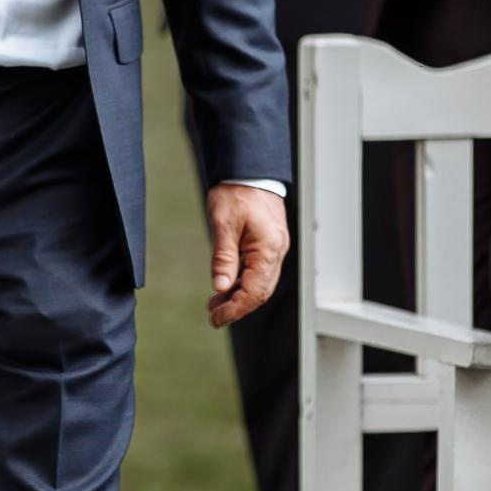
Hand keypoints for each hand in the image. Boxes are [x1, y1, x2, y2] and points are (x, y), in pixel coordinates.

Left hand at [204, 183, 288, 327]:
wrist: (249, 171)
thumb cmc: (236, 192)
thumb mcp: (223, 224)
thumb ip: (223, 257)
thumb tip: (220, 286)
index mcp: (268, 249)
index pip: (255, 291)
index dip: (236, 308)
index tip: (217, 318)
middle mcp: (276, 252)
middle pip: (260, 291)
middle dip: (238, 307)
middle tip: (214, 317)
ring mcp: (274, 249)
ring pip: (260, 283)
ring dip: (239, 296)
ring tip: (215, 305)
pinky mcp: (268, 245)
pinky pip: (259, 271)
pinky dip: (243, 282)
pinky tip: (226, 287)